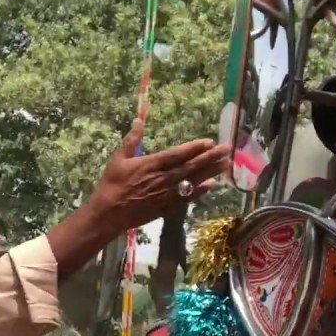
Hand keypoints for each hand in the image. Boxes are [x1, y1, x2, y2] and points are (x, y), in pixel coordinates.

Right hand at [85, 117, 230, 234]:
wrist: (108, 214)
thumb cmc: (111, 185)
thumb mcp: (118, 159)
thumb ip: (131, 140)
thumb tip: (138, 120)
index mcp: (151, 164)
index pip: (178, 154)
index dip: (195, 148)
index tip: (210, 142)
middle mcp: (163, 178)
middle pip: (191, 166)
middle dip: (210, 157)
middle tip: (227, 150)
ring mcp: (166, 194)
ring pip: (193, 181)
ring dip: (210, 172)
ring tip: (226, 165)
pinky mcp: (166, 207)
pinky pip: (187, 198)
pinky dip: (200, 191)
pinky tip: (211, 186)